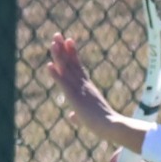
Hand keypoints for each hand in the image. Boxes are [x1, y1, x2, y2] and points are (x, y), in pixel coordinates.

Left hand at [46, 33, 142, 150]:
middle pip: (71, 64)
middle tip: (57, 34)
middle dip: (63, 49)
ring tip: (53, 41)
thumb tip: (71, 117)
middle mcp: (84, 85)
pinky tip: (48, 66)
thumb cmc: (104, 125)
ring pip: (67, 70)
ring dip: (58, 56)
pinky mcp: (76, 98)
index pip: (77, 68)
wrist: (112, 127)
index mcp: (87, 89)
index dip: (71, 54)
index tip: (68, 40)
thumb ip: (78, 115)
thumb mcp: (87, 118)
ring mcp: (80, 90)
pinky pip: (64, 84)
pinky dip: (56, 75)